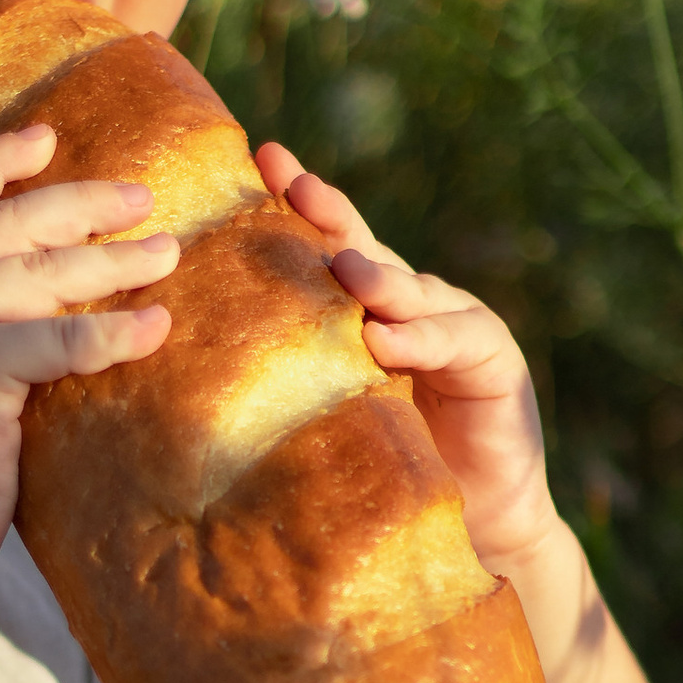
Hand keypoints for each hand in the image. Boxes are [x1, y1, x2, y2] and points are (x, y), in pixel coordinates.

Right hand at [0, 129, 172, 589]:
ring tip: (170, 252)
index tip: (49, 138)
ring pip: (41, 274)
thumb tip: (32, 269)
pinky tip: (157, 325)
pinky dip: (116, 332)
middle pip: (8, 223)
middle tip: (142, 198)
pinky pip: (60, 340)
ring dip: (113, 260)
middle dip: (81, 203)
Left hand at [255, 142, 559, 573]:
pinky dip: (422, 339)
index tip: (259, 160)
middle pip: (364, 248)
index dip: (294, 201)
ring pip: (411, 291)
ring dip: (379, 278)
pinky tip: (388, 338)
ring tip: (346, 269)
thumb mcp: (325, 415)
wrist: (472, 522)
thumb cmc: (382, 471)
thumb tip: (188, 357)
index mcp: (361, 308)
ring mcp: (454, 325)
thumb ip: (286, 380)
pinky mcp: (494, 362)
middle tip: (296, 184)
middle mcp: (407, 305)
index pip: (324, 245)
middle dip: (331, 213)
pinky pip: (455, 342)